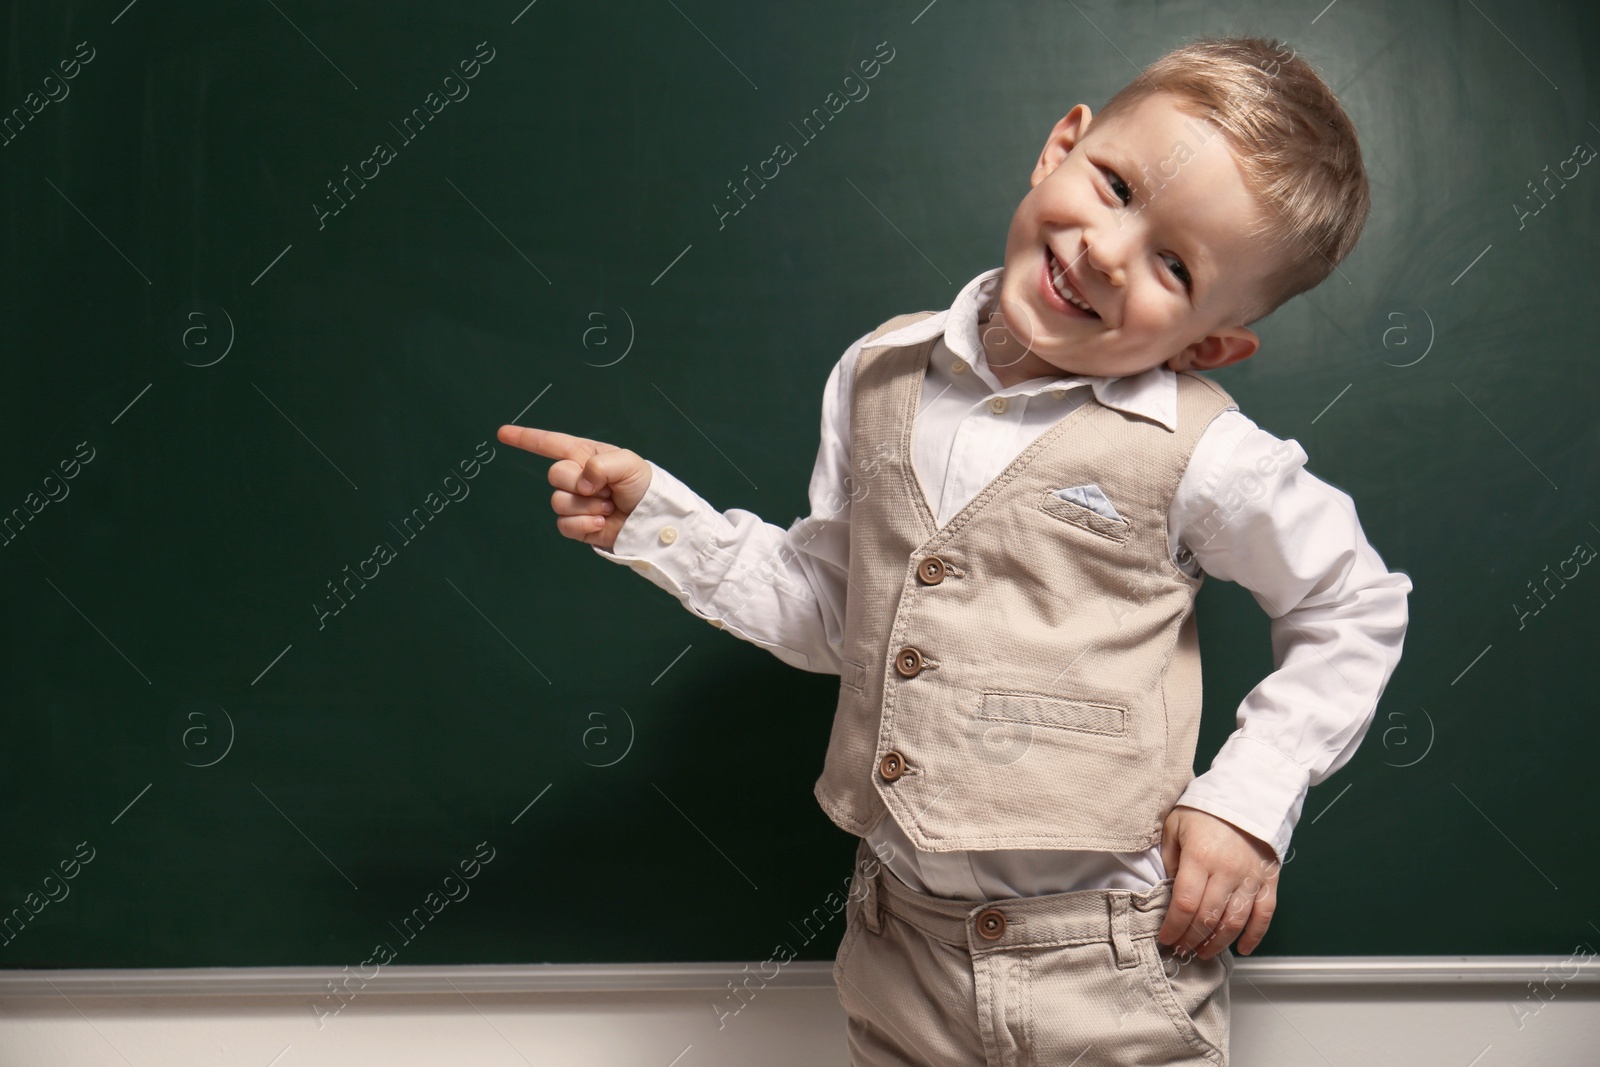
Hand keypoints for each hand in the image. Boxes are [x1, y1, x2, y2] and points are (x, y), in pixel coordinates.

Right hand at [497, 425, 652, 550]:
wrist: (654, 521)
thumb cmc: (645, 486)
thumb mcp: (629, 463)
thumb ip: (599, 465)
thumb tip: (580, 483)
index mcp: (586, 455)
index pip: (551, 444)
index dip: (526, 438)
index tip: (502, 433)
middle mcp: (577, 477)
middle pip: (555, 475)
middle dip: (578, 483)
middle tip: (606, 490)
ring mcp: (576, 502)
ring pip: (558, 502)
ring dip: (587, 506)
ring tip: (609, 507)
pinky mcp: (577, 525)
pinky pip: (564, 525)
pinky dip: (585, 525)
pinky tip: (602, 523)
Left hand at [1156, 805, 1280, 958]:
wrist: (1247, 795)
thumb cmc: (1204, 811)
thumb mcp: (1175, 827)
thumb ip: (1170, 860)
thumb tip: (1169, 891)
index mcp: (1201, 857)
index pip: (1186, 904)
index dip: (1174, 927)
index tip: (1165, 938)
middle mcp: (1228, 871)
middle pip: (1209, 918)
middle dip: (1191, 939)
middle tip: (1180, 950)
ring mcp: (1251, 878)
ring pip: (1235, 922)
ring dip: (1218, 943)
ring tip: (1203, 953)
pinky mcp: (1270, 881)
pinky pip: (1264, 915)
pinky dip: (1255, 936)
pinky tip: (1243, 949)